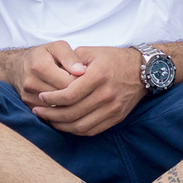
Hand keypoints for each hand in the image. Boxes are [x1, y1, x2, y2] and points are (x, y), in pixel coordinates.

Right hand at [10, 41, 87, 108]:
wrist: (16, 66)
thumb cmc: (42, 55)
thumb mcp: (57, 47)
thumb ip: (70, 56)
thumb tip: (81, 71)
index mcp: (40, 66)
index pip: (68, 82)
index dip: (81, 81)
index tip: (84, 77)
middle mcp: (31, 83)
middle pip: (63, 96)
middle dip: (75, 92)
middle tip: (81, 85)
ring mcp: (28, 96)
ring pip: (57, 106)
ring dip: (67, 102)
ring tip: (71, 91)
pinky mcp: (28, 106)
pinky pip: (50, 112)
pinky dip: (59, 107)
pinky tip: (62, 98)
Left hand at [32, 46, 146, 135]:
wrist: (143, 69)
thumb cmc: (114, 58)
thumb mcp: (92, 51)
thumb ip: (71, 60)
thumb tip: (54, 72)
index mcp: (97, 77)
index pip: (68, 95)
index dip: (51, 99)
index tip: (41, 97)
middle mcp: (105, 95)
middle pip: (72, 113)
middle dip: (51, 115)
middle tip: (39, 111)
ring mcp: (112, 108)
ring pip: (80, 126)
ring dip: (61, 126)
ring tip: (49, 120)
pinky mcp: (116, 117)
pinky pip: (92, 130)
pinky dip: (76, 131)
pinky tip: (66, 125)